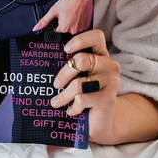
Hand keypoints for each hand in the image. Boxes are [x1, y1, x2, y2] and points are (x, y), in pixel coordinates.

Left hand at [33, 0, 93, 33]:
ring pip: (73, 29)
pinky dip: (78, 22)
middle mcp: (73, 31)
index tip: (59, 18)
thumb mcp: (53, 10)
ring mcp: (81, 29)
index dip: (56, 24)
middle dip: (64, 24)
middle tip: (66, 14)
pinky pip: (80, 27)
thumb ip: (44, 21)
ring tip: (72, 14)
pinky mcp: (86, 26)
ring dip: (71, 23)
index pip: (56, 32)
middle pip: (65, 31)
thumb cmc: (69, 1)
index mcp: (63, 28)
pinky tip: (77, 15)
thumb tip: (36, 28)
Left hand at [50, 28, 120, 142]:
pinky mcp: (108, 99)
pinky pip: (82, 99)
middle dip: (64, 73)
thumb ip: (71, 64)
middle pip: (82, 60)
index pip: (96, 36)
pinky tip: (69, 110)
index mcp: (102, 55)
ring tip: (55, 102)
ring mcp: (112, 82)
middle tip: (55, 84)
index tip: (65, 49)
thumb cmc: (85, 94)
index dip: (80, 40)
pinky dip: (72, 107)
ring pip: (79, 83)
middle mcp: (110, 65)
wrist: (100, 121)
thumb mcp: (80, 76)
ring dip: (63, 95)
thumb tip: (45, 53)